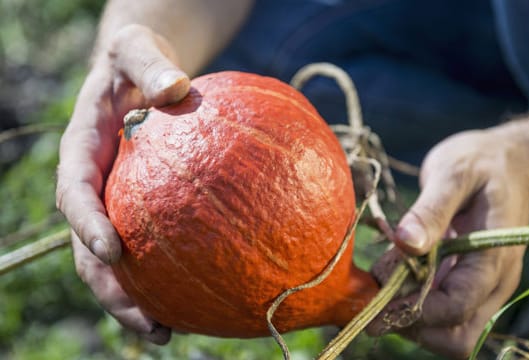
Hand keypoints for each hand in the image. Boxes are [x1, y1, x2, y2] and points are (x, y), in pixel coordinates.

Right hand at [56, 24, 189, 343]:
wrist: (143, 72)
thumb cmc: (139, 60)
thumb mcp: (138, 50)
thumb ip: (149, 64)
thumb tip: (175, 87)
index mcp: (83, 152)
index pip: (75, 193)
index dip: (87, 225)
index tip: (112, 252)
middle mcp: (96, 186)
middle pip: (89, 249)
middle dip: (112, 291)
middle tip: (148, 323)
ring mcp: (117, 203)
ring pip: (117, 264)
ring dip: (137, 301)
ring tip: (168, 332)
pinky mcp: (143, 210)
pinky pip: (152, 247)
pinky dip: (168, 276)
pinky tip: (198, 298)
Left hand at [367, 127, 528, 358]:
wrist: (502, 160)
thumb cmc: (480, 162)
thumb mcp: (454, 175)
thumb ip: (431, 210)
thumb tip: (406, 243)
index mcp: (492, 257)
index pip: (457, 306)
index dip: (414, 310)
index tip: (375, 300)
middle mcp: (491, 282)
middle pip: (455, 336)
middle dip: (411, 324)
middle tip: (373, 299)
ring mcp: (479, 284)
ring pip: (446, 330)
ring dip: (408, 316)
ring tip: (379, 283)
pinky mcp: (464, 279)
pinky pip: (440, 309)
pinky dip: (412, 302)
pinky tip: (389, 276)